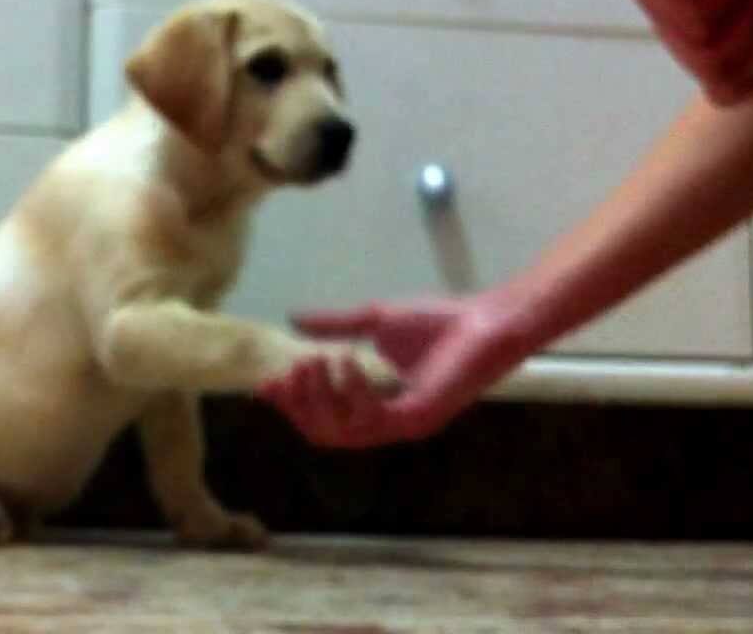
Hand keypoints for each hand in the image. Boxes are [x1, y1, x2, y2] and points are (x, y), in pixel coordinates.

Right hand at [258, 292, 535, 447]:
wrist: (486, 320)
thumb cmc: (439, 322)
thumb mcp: (373, 321)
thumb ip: (334, 326)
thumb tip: (294, 318)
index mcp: (374, 408)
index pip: (322, 420)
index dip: (291, 407)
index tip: (266, 383)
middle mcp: (386, 424)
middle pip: (325, 434)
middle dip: (300, 405)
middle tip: (290, 370)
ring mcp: (403, 425)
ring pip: (343, 431)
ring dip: (321, 397)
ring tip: (314, 359)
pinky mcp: (420, 418)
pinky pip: (374, 417)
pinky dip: (354, 390)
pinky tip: (346, 358)